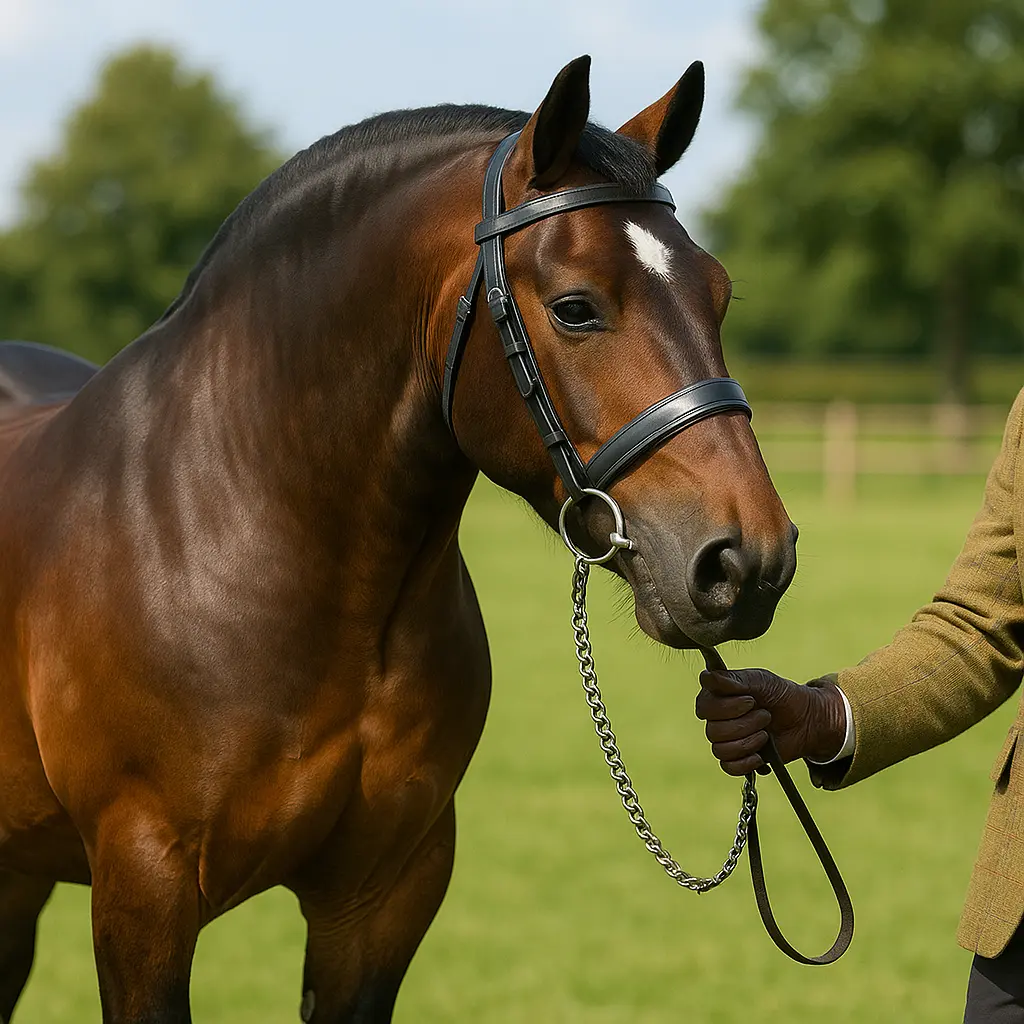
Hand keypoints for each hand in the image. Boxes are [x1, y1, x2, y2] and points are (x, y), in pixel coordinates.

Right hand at [694, 669, 846, 775]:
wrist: (806, 720)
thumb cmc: (781, 695)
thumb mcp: (760, 681)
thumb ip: (733, 680)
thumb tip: (705, 677)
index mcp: (717, 696)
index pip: (704, 707)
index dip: (727, 707)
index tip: (751, 701)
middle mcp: (716, 719)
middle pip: (712, 731)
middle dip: (744, 724)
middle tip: (765, 715)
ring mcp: (726, 740)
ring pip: (720, 750)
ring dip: (748, 742)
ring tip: (766, 734)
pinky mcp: (737, 760)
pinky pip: (729, 767)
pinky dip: (747, 762)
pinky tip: (761, 754)